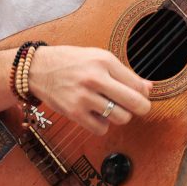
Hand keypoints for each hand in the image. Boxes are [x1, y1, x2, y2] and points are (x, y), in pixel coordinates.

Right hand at [28, 44, 151, 135]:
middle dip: (141, 108)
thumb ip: (123, 73)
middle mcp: (95, 78)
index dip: (143, 93)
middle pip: (135, 103)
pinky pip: (102, 128)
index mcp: (104, 61)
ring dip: (119, 116)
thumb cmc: (70, 62)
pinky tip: (95, 114)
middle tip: (136, 108)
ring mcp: (84, 97)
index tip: (139, 95)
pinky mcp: (74, 112)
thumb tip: (148, 88)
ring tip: (110, 108)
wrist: (38, 69)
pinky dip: (102, 125)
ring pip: (120, 118)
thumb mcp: (98, 57)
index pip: (138, 85)